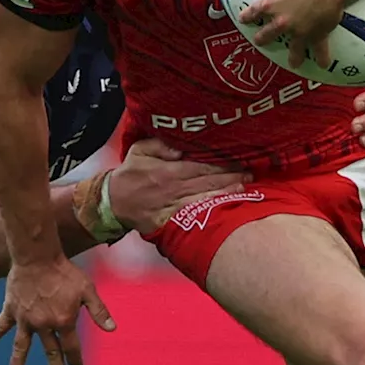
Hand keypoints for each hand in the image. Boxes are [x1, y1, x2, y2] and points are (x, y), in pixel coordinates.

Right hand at [0, 256, 114, 364]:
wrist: (37, 257)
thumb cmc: (64, 271)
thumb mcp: (87, 289)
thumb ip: (99, 311)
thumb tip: (112, 329)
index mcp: (63, 321)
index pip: (71, 348)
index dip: (76, 360)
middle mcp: (43, 325)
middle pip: (51, 352)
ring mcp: (25, 319)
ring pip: (22, 346)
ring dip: (18, 363)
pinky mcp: (11, 310)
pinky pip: (0, 326)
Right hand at [102, 138, 250, 234]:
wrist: (114, 202)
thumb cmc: (130, 173)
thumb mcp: (138, 150)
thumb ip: (159, 145)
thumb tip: (180, 147)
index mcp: (167, 171)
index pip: (200, 165)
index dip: (221, 162)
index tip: (238, 157)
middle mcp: (173, 188)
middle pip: (208, 181)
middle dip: (230, 176)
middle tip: (250, 171)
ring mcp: (175, 205)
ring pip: (206, 197)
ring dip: (226, 192)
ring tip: (245, 186)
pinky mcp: (173, 219)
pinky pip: (196, 213)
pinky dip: (212, 208)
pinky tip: (227, 205)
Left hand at [239, 0, 348, 69]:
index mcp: (269, 5)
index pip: (251, 14)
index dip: (247, 17)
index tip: (245, 19)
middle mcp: (280, 22)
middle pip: (266, 36)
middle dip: (263, 39)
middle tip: (262, 41)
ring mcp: (298, 31)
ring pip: (292, 49)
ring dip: (293, 57)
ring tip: (294, 62)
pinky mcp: (316, 35)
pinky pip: (319, 50)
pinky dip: (322, 58)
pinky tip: (322, 65)